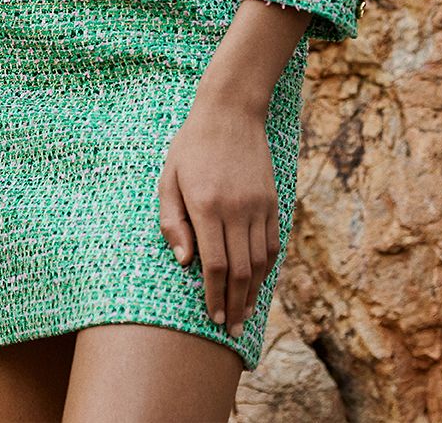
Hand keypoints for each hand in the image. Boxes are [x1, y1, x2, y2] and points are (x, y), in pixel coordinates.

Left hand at [157, 97, 280, 339]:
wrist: (231, 111)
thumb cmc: (192, 145)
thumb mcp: (169, 177)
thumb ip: (173, 221)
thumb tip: (184, 262)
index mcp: (206, 205)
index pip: (214, 265)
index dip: (214, 297)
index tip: (212, 318)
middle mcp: (236, 209)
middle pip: (240, 271)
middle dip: (235, 305)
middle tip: (231, 330)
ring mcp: (258, 205)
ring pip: (259, 262)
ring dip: (253, 292)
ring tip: (245, 314)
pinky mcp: (272, 200)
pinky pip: (272, 243)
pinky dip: (266, 268)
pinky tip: (258, 282)